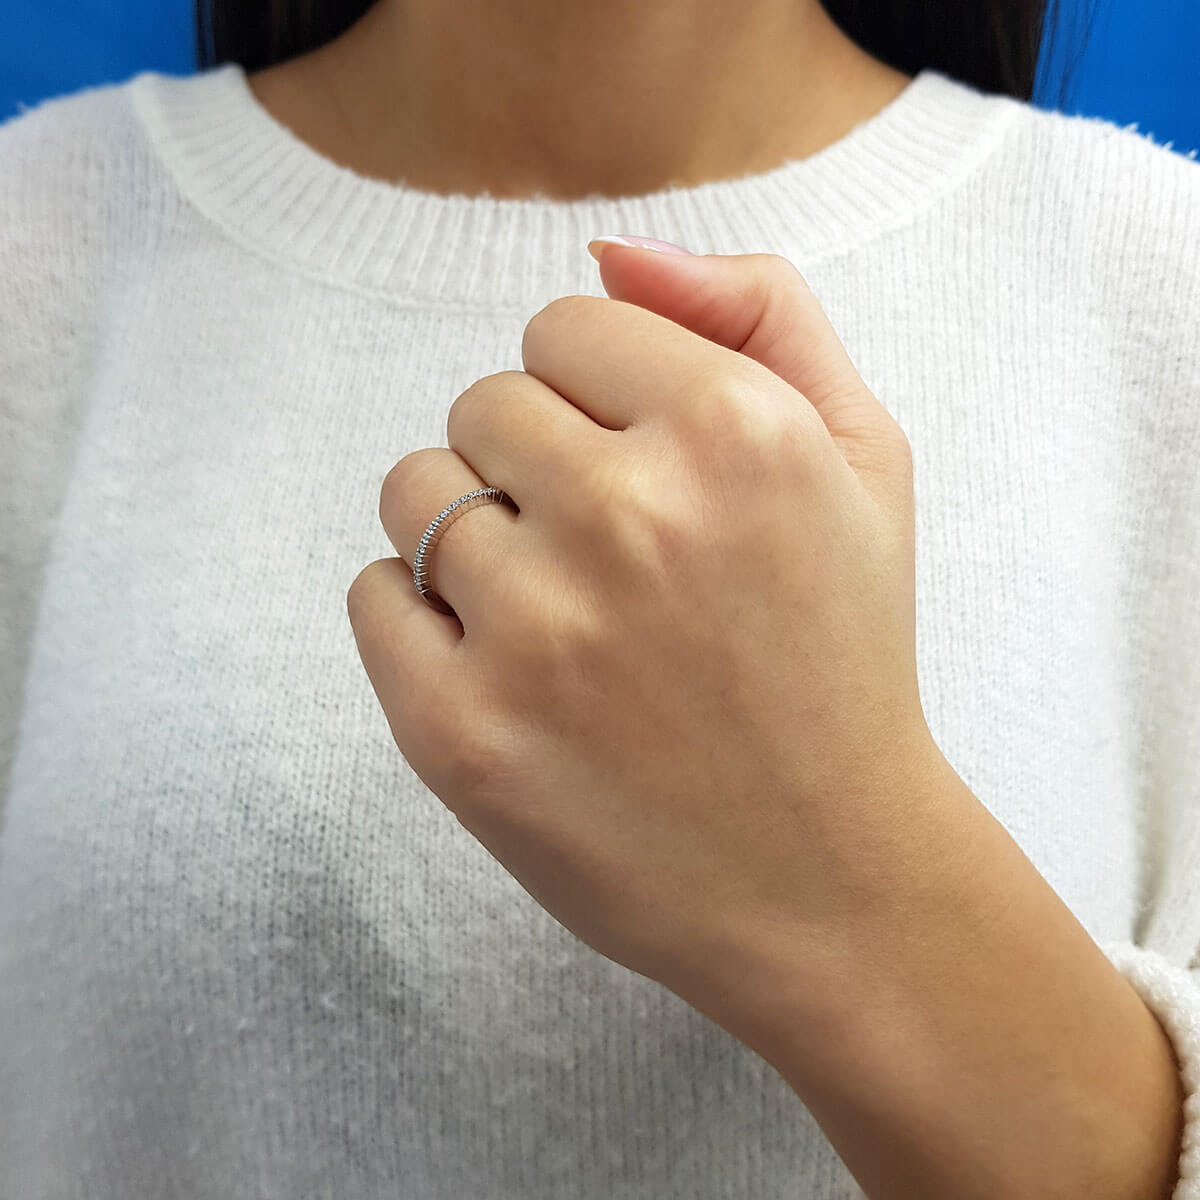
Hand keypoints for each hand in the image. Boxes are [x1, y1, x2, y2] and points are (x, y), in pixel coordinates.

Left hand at [347, 240, 958, 1039]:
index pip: (566, 324)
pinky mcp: (460, 732)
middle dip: (531, 458)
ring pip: (414, 489)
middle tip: (605, 552)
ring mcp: (534, 631)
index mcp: (734, 432)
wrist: (830, 877)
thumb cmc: (845, 660)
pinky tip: (503, 662)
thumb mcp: (867, 458)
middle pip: (482, 401)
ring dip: (470, 530)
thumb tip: (608, 249)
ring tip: (557, 608)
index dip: (598, 394)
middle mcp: (629, 517)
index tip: (638, 466)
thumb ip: (761, 312)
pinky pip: (373, 595)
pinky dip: (418, 614)